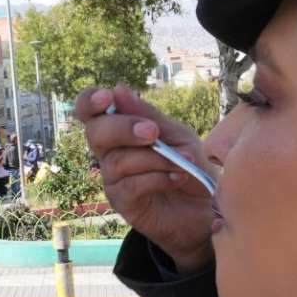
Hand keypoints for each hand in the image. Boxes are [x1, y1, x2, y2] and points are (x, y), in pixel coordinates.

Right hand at [76, 84, 215, 272]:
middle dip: (123, 129)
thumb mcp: (176, 134)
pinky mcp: (123, 203)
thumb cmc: (190, 165)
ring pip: (119, 161)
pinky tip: (177, 177)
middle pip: (96, 134)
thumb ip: (149, 116)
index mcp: (118, 130)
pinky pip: (131, 185)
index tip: (107, 98)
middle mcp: (109, 153)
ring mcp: (113, 179)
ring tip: (182, 161)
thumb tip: (118, 89)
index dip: (90, 101)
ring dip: (155, 158)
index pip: (89, 111)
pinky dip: (157, 177)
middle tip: (153, 133)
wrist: (207, 207)